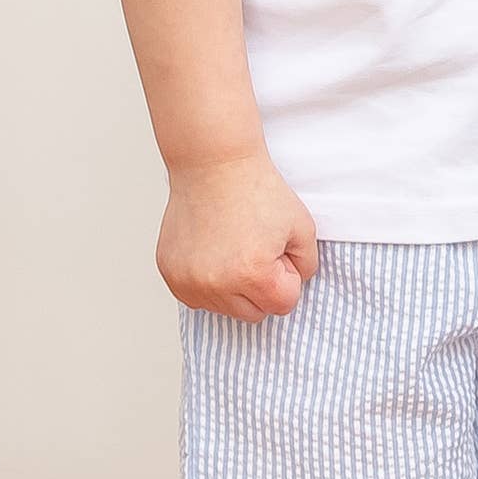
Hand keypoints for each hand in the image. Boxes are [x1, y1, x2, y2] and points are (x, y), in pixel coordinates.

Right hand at [158, 153, 316, 321]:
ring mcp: (188, 282)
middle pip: (254, 313)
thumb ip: (306, 267)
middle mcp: (216, 285)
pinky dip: (209, 282)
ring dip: (234, 287)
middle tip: (256, 247)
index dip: (286, 275)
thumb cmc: (257, 191)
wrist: (214, 165)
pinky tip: (213, 253)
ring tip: (233, 247)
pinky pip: (198, 298)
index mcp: (253, 275)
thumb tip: (291, 289)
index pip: (284, 304)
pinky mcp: (170, 275)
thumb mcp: (303, 228)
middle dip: (262, 287)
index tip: (276, 248)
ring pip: (225, 309)